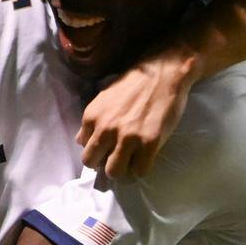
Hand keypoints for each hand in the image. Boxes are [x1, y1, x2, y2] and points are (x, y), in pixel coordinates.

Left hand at [78, 43, 198, 176]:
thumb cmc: (134, 83)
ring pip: (114, 172)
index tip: (108, 148)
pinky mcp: (149, 143)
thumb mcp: (104, 99)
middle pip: (92, 163)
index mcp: (92, 117)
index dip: (97, 150)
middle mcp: (106, 129)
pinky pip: (139, 171)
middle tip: (117, 158)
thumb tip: (83, 140)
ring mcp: (127, 137)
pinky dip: (141, 169)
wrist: (162, 72)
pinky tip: (146, 158)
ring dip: (122, 170)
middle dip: (103, 163)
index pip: (84, 147)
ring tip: (131, 161)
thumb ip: (93, 120)